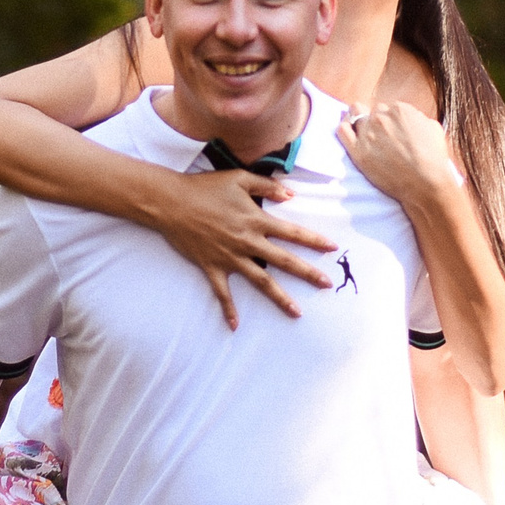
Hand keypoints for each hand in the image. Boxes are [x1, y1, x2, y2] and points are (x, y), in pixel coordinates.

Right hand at [148, 167, 335, 328]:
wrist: (172, 202)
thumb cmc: (205, 187)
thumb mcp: (239, 178)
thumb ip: (267, 186)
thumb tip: (291, 195)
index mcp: (256, 220)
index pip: (292, 232)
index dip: (313, 240)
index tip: (332, 248)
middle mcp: (247, 241)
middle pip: (284, 261)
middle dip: (308, 273)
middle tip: (326, 284)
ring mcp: (230, 257)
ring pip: (261, 281)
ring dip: (280, 298)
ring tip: (297, 312)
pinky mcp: (212, 267)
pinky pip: (222, 293)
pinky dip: (228, 309)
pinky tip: (235, 325)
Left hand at [337, 101, 462, 206]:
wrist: (426, 183)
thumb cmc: (434, 159)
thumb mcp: (434, 128)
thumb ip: (419, 118)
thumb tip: (412, 118)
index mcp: (400, 109)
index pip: (388, 108)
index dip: (390, 121)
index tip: (392, 132)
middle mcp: (382, 117)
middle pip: (372, 112)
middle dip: (376, 122)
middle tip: (381, 138)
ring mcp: (368, 133)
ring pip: (355, 116)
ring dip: (359, 123)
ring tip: (363, 135)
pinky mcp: (358, 151)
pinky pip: (342, 130)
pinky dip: (345, 129)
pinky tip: (349, 134)